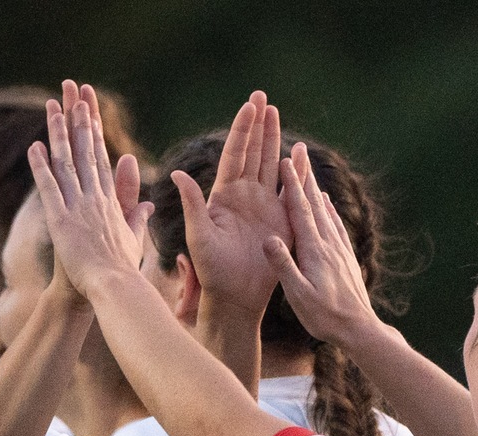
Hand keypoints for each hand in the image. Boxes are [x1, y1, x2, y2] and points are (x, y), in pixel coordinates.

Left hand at [26, 80, 150, 303]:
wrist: (115, 288)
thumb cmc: (123, 269)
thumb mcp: (133, 238)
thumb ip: (138, 217)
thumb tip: (148, 203)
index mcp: (110, 200)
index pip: (101, 156)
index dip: (94, 129)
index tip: (88, 107)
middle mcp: (95, 197)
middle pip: (85, 149)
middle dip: (78, 117)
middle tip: (73, 90)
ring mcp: (79, 207)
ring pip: (67, 162)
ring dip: (59, 132)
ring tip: (52, 105)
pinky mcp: (62, 221)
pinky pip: (50, 188)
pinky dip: (42, 167)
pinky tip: (35, 146)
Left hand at [172, 92, 287, 315]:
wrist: (235, 297)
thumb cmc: (211, 271)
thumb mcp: (198, 236)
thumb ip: (192, 204)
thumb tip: (176, 174)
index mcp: (224, 194)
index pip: (235, 153)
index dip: (243, 129)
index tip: (249, 105)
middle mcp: (245, 195)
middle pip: (254, 152)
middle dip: (259, 124)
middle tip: (262, 97)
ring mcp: (265, 206)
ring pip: (271, 164)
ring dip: (274, 140)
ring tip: (276, 113)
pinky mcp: (283, 221)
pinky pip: (291, 190)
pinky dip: (297, 172)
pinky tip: (300, 153)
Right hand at [266, 142, 383, 348]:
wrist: (359, 329)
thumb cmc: (324, 317)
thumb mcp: (298, 295)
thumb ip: (283, 265)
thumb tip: (268, 238)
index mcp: (313, 251)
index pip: (299, 210)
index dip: (291, 184)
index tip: (284, 160)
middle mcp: (328, 244)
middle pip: (313, 203)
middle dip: (304, 175)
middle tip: (298, 149)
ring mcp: (339, 249)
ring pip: (325, 211)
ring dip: (314, 188)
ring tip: (308, 170)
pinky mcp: (346, 257)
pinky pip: (335, 226)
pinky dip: (328, 210)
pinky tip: (326, 204)